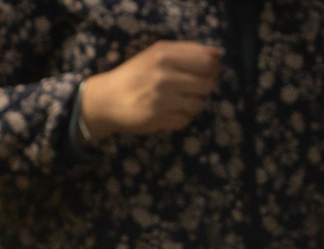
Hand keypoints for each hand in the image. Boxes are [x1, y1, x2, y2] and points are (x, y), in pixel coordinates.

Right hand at [80, 40, 219, 140]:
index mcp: (164, 54)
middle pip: (207, 84)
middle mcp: (163, 74)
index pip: (207, 61)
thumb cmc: (135, 74)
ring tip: (179, 101)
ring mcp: (160, 98)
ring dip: (193, 104)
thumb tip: (217, 56)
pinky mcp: (156, 118)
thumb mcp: (157, 54)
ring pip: (198, 104)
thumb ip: (186, 51)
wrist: (106, 100)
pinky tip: (169, 113)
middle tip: (191, 89)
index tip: (205, 73)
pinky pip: (185, 120)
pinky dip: (181, 118)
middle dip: (204, 88)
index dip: (212, 68)